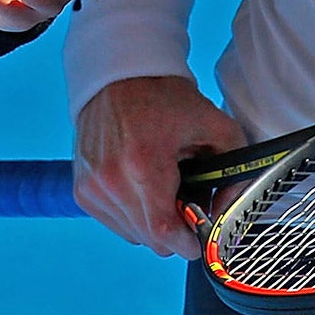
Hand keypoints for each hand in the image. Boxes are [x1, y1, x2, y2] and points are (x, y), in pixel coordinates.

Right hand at [74, 74, 247, 258]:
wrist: (118, 74)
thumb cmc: (164, 96)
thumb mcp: (213, 124)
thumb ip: (233, 170)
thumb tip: (228, 210)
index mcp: (143, 165)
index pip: (165, 234)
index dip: (188, 240)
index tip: (199, 230)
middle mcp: (111, 181)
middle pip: (151, 239)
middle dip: (175, 228)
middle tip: (185, 198)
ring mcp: (92, 187)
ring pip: (133, 235)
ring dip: (152, 221)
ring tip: (161, 186)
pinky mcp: (81, 189)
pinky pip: (115, 222)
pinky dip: (133, 212)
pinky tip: (141, 184)